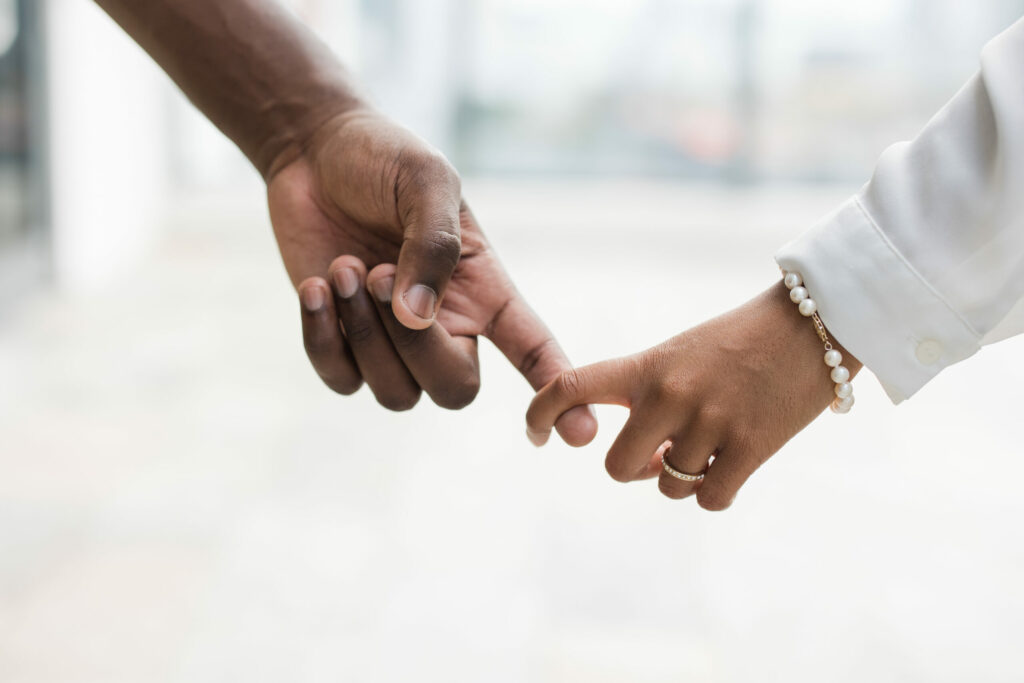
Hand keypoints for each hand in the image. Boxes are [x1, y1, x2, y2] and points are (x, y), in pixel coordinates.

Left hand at [267, 107, 595, 443]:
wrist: (316, 152)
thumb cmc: (386, 160)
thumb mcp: (426, 181)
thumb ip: (432, 246)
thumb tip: (419, 320)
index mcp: (483, 291)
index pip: (532, 349)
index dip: (559, 393)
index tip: (579, 432)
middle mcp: (447, 327)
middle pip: (455, 389)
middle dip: (414, 347)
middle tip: (375, 273)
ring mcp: (394, 343)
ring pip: (395, 393)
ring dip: (363, 333)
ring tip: (344, 267)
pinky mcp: (343, 344)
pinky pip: (342, 379)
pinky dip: (323, 338)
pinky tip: (315, 287)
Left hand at [525, 282, 861, 508]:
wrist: (816, 320)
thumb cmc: (744, 337)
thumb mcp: (684, 352)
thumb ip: (652, 395)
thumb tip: (643, 459)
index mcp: (648, 365)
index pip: (572, 386)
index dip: (539, 414)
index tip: (535, 435)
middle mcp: (671, 395)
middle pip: (617, 467)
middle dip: (634, 469)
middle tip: (659, 455)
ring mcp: (710, 423)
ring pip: (669, 487)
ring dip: (682, 479)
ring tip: (707, 450)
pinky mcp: (752, 447)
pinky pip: (710, 499)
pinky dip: (715, 492)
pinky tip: (730, 468)